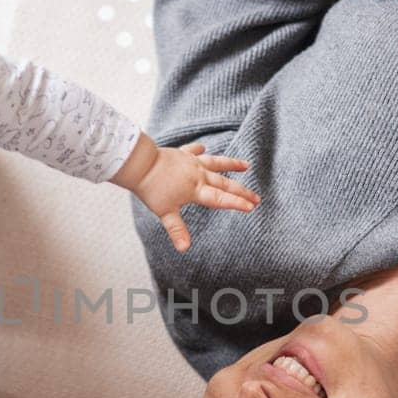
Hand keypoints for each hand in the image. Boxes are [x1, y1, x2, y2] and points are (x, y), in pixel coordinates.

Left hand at [111, 133, 259, 250]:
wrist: (140, 164)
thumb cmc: (152, 189)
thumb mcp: (165, 213)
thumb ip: (177, 230)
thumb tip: (184, 249)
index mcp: (196, 189)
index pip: (220, 198)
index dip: (236, 203)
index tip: (251, 207)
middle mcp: (198, 174)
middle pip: (224, 183)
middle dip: (242, 191)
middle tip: (257, 197)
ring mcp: (191, 162)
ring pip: (216, 163)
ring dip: (231, 165)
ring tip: (246, 165)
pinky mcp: (182, 154)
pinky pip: (193, 151)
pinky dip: (199, 150)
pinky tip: (204, 148)